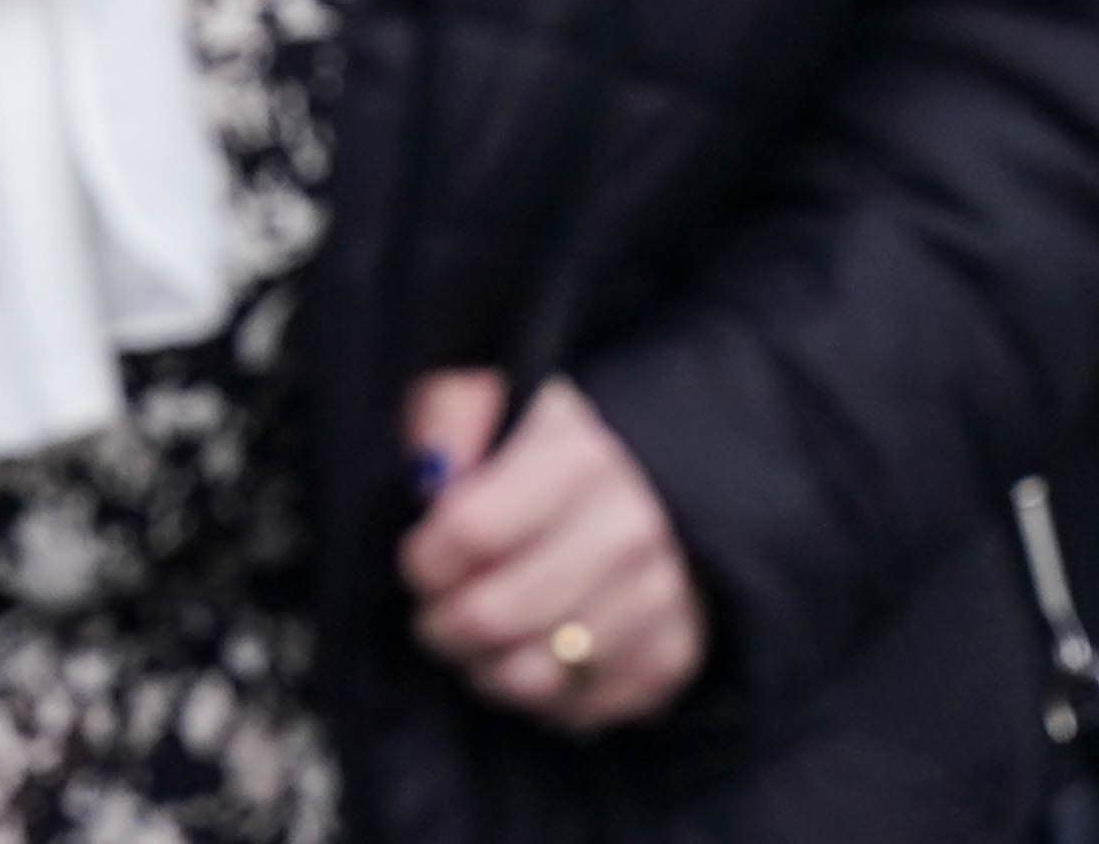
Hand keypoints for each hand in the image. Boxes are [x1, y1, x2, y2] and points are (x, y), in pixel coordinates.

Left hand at [400, 371, 707, 732]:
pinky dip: (542, 698)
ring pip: (533, 675)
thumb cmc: (563, 437)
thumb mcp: (502, 391)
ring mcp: (660, 598)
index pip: (470, 532)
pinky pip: (582, 709)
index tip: (420, 560)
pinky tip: (530, 658)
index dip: (424, 559)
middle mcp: (630, 529)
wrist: (678, 475)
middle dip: (441, 625)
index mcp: (581, 455)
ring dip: (485, 668)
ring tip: (478, 640)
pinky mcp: (675, 653)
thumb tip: (429, 475)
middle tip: (436, 614)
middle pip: (494, 614)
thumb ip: (451, 415)